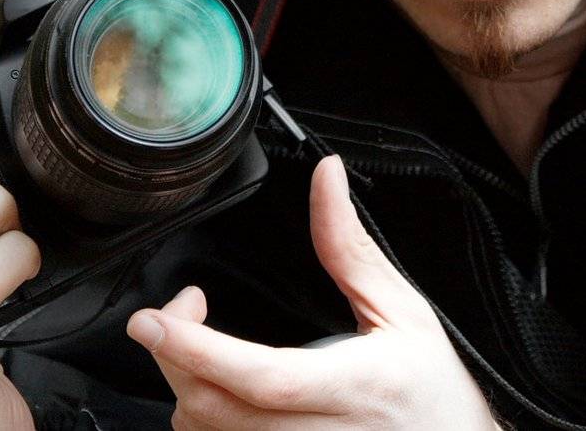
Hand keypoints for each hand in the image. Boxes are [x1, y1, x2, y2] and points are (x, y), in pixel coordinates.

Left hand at [126, 154, 502, 429]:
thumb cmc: (433, 389)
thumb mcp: (402, 311)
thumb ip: (350, 248)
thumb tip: (326, 178)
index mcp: (350, 386)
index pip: (261, 375)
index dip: (198, 349)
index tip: (152, 319)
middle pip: (211, 407)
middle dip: (174, 350)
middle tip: (187, 305)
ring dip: (183, 383)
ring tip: (200, 343)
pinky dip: (200, 417)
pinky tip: (216, 387)